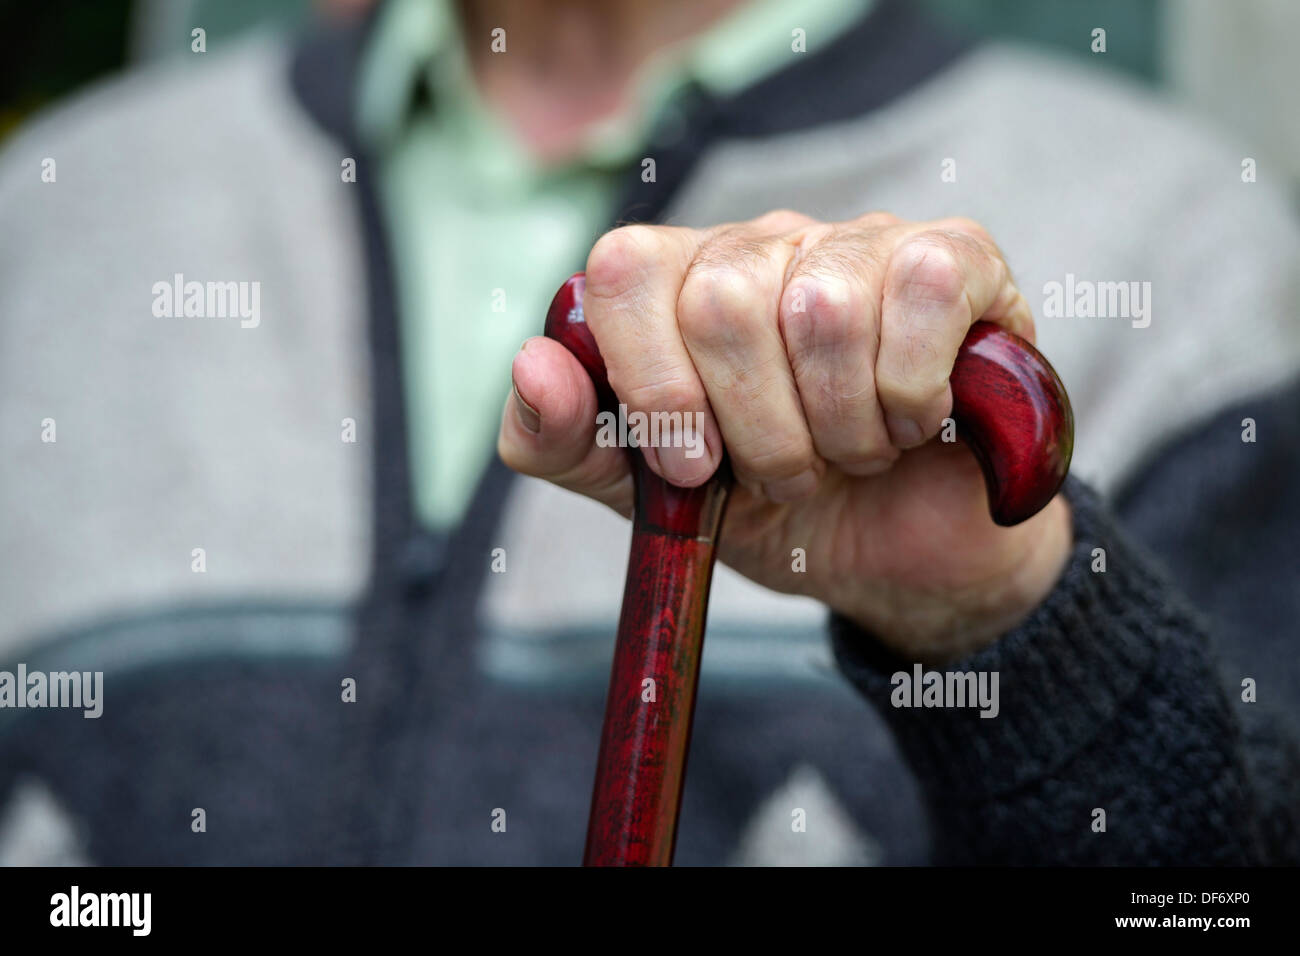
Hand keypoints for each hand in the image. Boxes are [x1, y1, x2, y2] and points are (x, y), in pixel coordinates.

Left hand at [499, 211, 1071, 662]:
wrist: (898, 551)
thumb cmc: (772, 510)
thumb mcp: (650, 497)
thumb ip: (566, 443)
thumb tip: (531, 365)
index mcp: (676, 286)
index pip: (625, 270)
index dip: (653, 382)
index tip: (692, 469)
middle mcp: (761, 246)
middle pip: (721, 303)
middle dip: (758, 433)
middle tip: (788, 472)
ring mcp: (858, 242)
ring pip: (821, 311)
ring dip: (840, 430)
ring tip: (851, 454)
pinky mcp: (954, 258)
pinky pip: (922, 294)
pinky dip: (911, 396)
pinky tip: (914, 422)